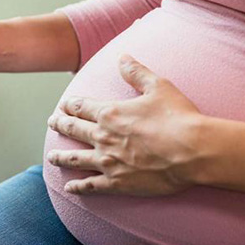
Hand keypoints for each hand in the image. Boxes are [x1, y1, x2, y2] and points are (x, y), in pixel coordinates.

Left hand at [47, 55, 204, 195]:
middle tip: (52, 123)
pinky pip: (90, 185)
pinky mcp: (116, 183)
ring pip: (75, 159)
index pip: (80, 107)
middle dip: (60, 125)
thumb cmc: (178, 117)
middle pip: (73, 130)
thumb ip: (137, 72)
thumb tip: (122, 57)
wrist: (193, 151)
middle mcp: (103, 137)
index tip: (62, 105)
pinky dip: (77, 187)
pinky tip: (69, 187)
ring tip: (51, 156)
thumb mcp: (158, 86)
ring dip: (60, 157)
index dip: (69, 105)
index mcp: (110, 113)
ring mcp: (107, 161)